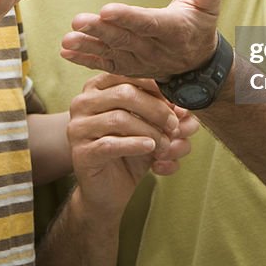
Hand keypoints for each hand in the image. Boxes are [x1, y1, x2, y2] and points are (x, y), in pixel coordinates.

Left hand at [60, 0, 228, 79]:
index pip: (148, 23)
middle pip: (124, 38)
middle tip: (77, 21)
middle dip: (99, 30)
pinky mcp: (128, 67)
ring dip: (88, 46)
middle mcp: (154, 49)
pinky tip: (66, 52)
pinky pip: (105, 64)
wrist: (197, 65)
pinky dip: (85, 59)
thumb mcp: (209, 8)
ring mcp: (139, 61)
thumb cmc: (199, 26)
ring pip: (111, 52)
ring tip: (66, 40)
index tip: (107, 9)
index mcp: (173, 31)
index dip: (128, 17)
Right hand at [68, 74, 198, 217]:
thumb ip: (170, 117)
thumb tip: (187, 111)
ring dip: (151, 132)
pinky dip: (136, 145)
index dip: (157, 88)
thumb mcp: (153, 129)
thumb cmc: (131, 152)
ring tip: (166, 145)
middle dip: (157, 110)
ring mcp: (78, 127)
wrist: (110, 191)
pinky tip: (151, 149)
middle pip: (125, 94)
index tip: (177, 104)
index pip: (128, 74)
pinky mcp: (80, 153)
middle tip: (175, 127)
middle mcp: (83, 102)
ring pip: (119, 119)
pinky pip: (110, 144)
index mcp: (98, 87)